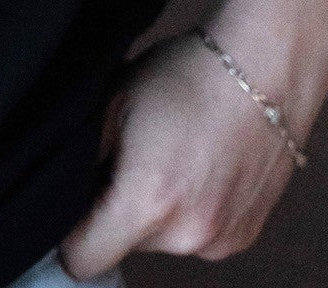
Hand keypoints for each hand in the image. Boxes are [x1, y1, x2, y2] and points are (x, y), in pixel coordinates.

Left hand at [57, 28, 312, 278]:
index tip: (73, 204)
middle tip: (129, 153)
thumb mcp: (111, 103)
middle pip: (123, 245)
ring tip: (169, 152)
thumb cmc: (185, 75)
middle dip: (116, 208)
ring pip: (160, 240)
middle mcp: (186, 235)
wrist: (265, 67)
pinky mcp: (244, 237)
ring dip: (153, 209)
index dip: (68, 234)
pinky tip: (196, 164)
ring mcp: (220, 241)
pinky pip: (195, 235)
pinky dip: (188, 210)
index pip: (83, 260)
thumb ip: (80, 158)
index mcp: (145, 202)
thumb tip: (62, 193)